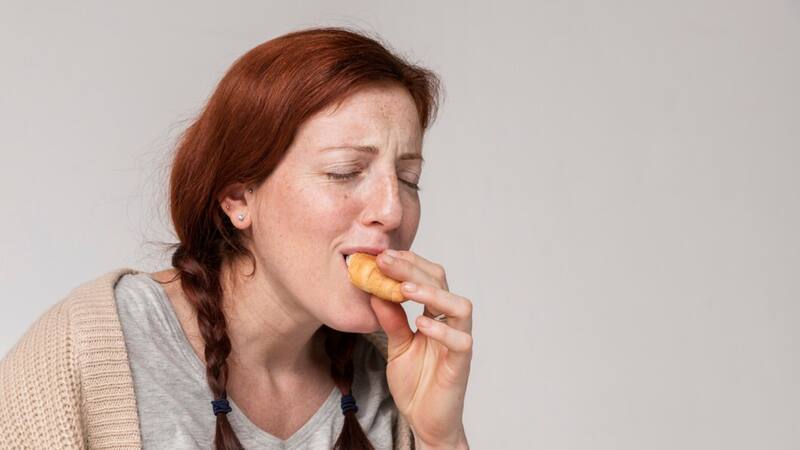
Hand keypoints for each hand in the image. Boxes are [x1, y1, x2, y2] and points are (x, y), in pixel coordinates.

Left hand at [368, 249, 471, 448]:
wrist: (425, 422)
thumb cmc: (416, 383)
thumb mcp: (397, 346)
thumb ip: (391, 320)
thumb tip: (374, 291)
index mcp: (435, 315)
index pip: (429, 277)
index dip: (409, 263)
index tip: (383, 255)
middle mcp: (450, 324)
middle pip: (442, 283)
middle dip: (414, 268)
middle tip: (386, 261)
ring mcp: (458, 343)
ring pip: (460, 307)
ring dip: (433, 294)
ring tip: (405, 289)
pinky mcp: (461, 364)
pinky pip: (461, 342)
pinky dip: (442, 330)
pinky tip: (421, 323)